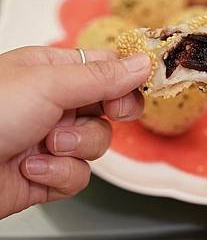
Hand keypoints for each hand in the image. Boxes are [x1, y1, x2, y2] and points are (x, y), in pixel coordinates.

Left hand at [0, 46, 150, 218]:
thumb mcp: (48, 84)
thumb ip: (101, 77)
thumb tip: (142, 64)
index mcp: (53, 71)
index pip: (106, 70)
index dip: (127, 81)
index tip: (137, 91)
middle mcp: (54, 104)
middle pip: (109, 110)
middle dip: (99, 118)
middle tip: (105, 114)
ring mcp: (50, 140)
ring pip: (97, 146)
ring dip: (74, 149)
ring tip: (44, 145)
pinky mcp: (46, 175)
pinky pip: (78, 176)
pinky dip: (58, 174)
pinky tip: (31, 168)